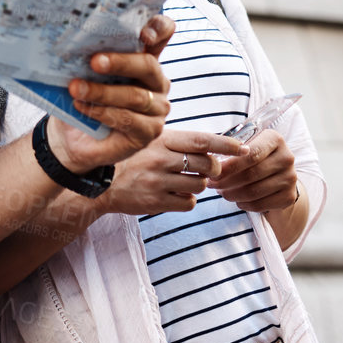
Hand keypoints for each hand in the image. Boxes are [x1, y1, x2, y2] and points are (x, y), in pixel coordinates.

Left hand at [48, 14, 173, 173]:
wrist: (72, 135)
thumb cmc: (80, 96)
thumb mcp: (82, 72)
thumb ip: (88, 56)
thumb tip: (72, 42)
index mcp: (143, 57)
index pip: (161, 34)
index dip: (158, 29)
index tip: (144, 33)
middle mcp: (155, 81)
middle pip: (148, 65)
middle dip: (120, 62)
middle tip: (94, 62)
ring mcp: (157, 108)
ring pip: (136, 96)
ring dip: (102, 92)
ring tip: (76, 88)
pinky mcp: (149, 132)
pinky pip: (128, 120)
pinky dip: (103, 112)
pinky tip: (83, 108)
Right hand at [94, 129, 247, 216]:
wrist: (100, 182)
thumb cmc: (130, 158)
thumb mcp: (150, 141)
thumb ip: (178, 142)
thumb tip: (213, 144)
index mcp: (161, 139)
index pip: (201, 140)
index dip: (225, 143)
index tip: (242, 147)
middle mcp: (160, 159)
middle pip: (207, 164)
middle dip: (214, 168)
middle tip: (209, 170)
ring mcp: (158, 181)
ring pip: (200, 185)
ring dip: (197, 184)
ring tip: (181, 181)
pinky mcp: (156, 202)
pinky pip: (188, 203)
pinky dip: (186, 200)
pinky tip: (173, 193)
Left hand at [210, 129, 298, 212]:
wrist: (279, 174)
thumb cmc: (255, 156)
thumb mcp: (247, 143)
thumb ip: (232, 148)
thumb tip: (209, 160)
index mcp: (274, 139)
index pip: (250, 154)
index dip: (229, 165)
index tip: (212, 172)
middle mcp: (286, 157)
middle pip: (251, 174)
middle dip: (226, 181)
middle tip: (211, 184)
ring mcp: (290, 178)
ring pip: (254, 191)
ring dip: (232, 194)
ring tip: (221, 192)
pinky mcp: (289, 196)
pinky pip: (261, 204)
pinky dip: (244, 204)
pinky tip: (236, 200)